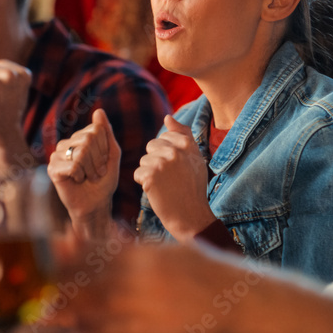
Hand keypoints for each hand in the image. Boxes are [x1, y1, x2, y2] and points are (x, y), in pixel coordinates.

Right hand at [48, 109, 120, 238]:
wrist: (95, 205)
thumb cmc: (104, 181)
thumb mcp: (112, 154)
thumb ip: (106, 133)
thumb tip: (98, 111)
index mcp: (80, 137)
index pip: (96, 129)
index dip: (105, 149)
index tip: (103, 162)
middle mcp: (67, 142)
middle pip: (88, 139)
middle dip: (98, 160)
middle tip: (96, 173)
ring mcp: (57, 154)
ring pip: (81, 151)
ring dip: (91, 169)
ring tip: (88, 177)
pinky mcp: (52, 168)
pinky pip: (73, 165)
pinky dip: (80, 175)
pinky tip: (77, 181)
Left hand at [60, 242, 244, 332]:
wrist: (239, 302)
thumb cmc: (205, 271)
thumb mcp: (173, 249)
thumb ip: (139, 244)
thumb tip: (109, 232)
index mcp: (149, 255)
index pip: (103, 250)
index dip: (74, 249)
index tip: (52, 246)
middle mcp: (145, 278)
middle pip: (94, 278)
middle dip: (63, 279)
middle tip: (34, 280)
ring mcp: (149, 306)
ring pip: (99, 307)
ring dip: (71, 308)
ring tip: (44, 309)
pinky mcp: (154, 331)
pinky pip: (116, 332)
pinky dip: (94, 329)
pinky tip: (77, 328)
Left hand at [134, 115, 214, 241]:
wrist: (190, 216)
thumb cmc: (193, 188)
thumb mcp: (195, 158)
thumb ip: (183, 135)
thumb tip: (168, 116)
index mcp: (187, 144)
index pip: (165, 136)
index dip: (167, 153)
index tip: (178, 168)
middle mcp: (175, 151)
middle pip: (152, 146)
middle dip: (156, 161)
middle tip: (170, 178)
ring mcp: (162, 163)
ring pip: (144, 160)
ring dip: (150, 173)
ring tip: (165, 185)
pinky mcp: (151, 177)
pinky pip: (138, 174)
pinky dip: (144, 184)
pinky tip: (158, 192)